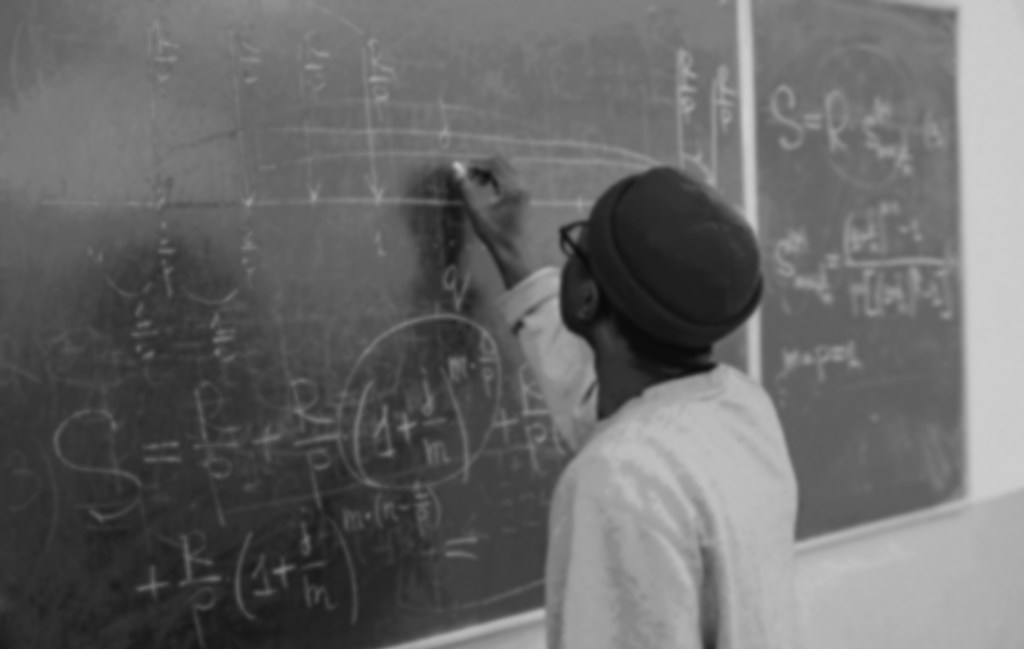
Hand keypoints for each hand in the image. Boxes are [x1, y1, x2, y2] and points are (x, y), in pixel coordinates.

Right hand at [454, 155, 536, 287]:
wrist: (514, 252)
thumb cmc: (495, 235)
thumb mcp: (477, 213)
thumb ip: (466, 189)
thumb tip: (455, 168)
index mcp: (513, 188)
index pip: (493, 164)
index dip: (475, 165)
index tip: (461, 172)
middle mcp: (522, 185)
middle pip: (501, 162)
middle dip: (482, 166)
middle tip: (468, 179)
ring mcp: (524, 189)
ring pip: (505, 168)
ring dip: (489, 172)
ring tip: (476, 185)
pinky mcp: (523, 194)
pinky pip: (509, 176)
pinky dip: (496, 178)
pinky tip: (487, 190)